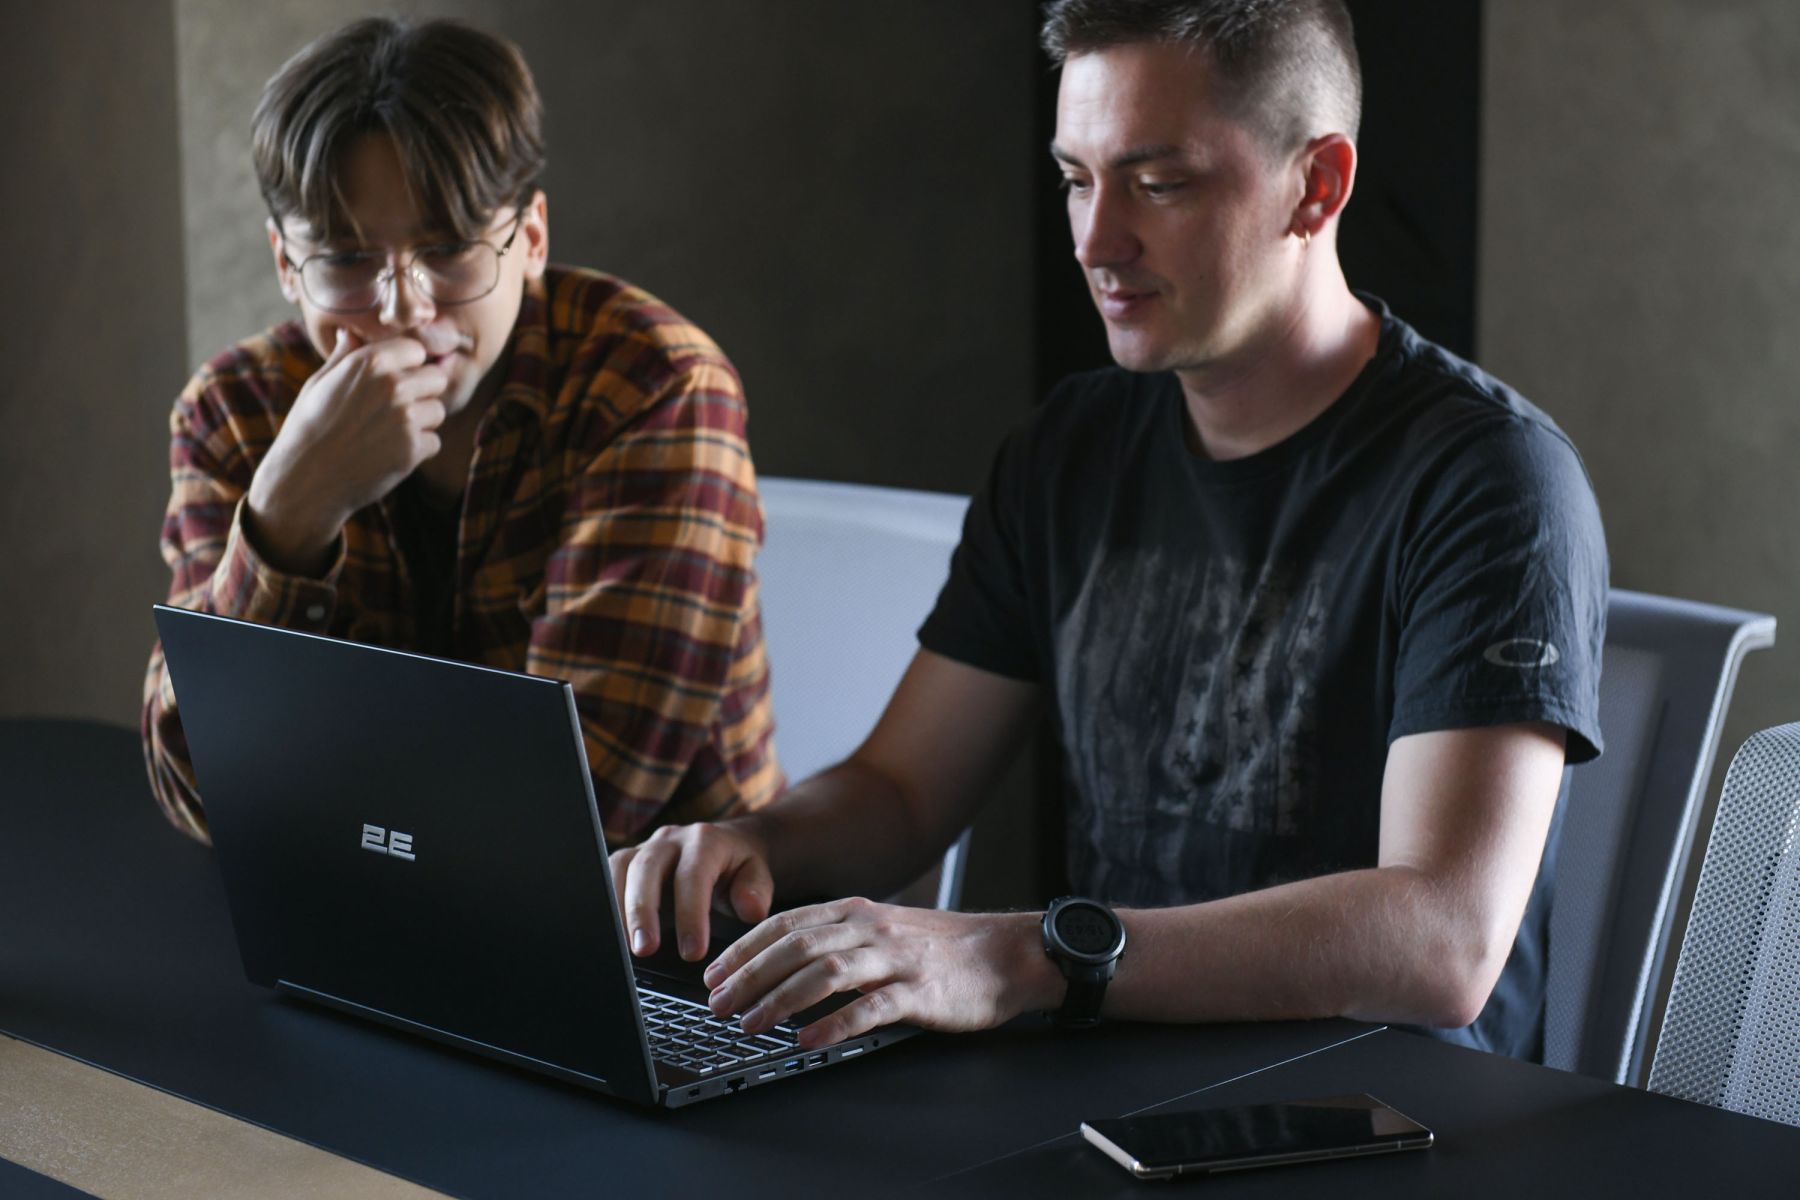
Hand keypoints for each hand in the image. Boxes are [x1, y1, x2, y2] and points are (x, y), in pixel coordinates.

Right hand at [245, 328, 449, 573]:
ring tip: (388, 433)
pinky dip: (418, 449)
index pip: (417, 350)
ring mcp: (405, 417)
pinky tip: (389, 453)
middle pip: (436, 378)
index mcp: (371, 361)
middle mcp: (393, 385)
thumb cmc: (309, 428)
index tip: (394, 381)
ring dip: (422, 422)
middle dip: (422, 392)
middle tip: (393, 411)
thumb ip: (345, 356)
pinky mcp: (413, 449)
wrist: (305, 479)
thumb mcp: (319, 383)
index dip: (408, 366)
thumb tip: (350, 332)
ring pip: (438, 410)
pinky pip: (434, 441)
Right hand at [609, 819, 775, 961]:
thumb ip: (756, 891)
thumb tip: (750, 909)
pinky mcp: (627, 862)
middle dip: (642, 910)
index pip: (693, 875)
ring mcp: (645, 848)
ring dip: (617, 908)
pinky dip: (605, 905)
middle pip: (647, 867)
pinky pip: (606, 877)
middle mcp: (670, 840)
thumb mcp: (758, 875)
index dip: (691, 913)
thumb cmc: (739, 867)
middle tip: (645, 949)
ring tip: (621, 947)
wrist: (726, 845)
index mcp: (705, 841)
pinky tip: (609, 935)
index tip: (693, 952)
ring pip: (619, 868)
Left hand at [701, 898, 1058, 1048]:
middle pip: (796, 946)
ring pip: (825, 972)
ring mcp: (895, 958)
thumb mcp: (884, 930)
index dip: (744, 949)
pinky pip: (869, 1006)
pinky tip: (808, 1040)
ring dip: (780, 999)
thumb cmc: (943, 950)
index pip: (786, 923)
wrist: (1007, 954)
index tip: (714, 973)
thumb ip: (840, 940)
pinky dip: (834, 1023)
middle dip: (750, 976)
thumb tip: (785, 962)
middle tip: (718, 1004)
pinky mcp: (920, 991)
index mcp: (856, 912)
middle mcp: (870, 928)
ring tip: (751, 1024)